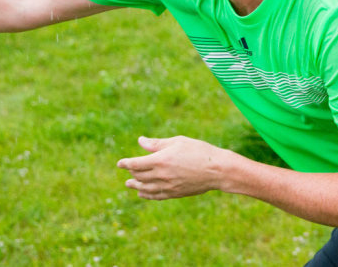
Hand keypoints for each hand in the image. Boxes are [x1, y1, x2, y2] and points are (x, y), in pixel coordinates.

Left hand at [117, 135, 235, 199]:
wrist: (217, 170)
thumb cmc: (198, 151)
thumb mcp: (177, 142)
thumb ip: (156, 144)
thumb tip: (140, 141)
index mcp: (160, 160)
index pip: (135, 164)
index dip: (125, 164)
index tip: (119, 164)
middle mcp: (161, 175)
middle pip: (139, 176)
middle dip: (131, 173)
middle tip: (127, 171)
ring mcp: (168, 186)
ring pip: (146, 188)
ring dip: (136, 186)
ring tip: (129, 185)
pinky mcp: (175, 193)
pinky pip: (156, 196)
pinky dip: (147, 195)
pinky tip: (143, 193)